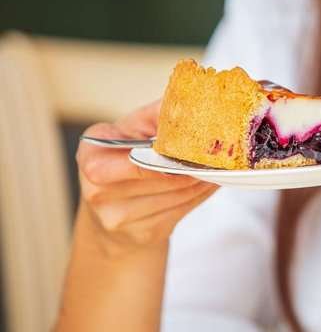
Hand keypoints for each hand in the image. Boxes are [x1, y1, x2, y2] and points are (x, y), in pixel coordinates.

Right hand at [76, 99, 217, 256]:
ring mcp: (118, 217)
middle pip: (163, 177)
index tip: (199, 141)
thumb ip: (158, 114)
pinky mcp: (142, 234)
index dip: (172, 151)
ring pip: (179, 194)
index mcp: (92, 156)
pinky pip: (183, 209)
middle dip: (193, 165)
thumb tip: (192, 97)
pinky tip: (207, 181)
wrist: (108, 210)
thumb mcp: (130, 130)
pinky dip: (201, 193)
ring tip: (216, 164)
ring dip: (203, 179)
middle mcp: (97, 190)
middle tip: (219, 152)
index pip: (138, 158)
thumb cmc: (122, 159)